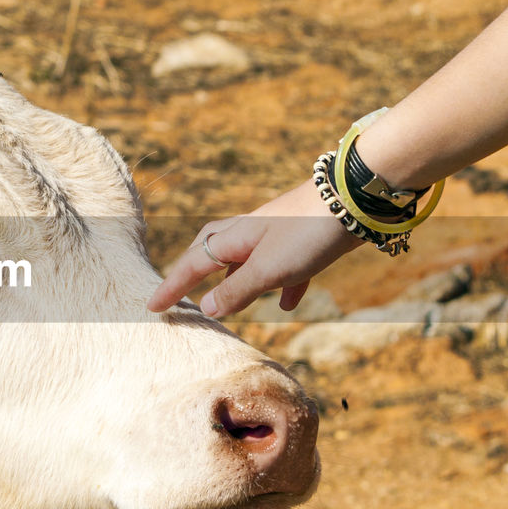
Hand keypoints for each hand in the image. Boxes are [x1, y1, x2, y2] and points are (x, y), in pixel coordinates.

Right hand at [147, 179, 362, 316]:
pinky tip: (288, 303)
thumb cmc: (308, 234)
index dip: (172, 286)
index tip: (152, 306)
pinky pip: (283, 265)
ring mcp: (277, 233)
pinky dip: (279, 285)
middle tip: (179, 289)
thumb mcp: (268, 269)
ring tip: (229, 302)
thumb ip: (237, 290)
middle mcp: (251, 232)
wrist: (356, 200)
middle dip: (194, 270)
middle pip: (211, 249)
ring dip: (234, 279)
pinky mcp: (303, 238)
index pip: (193, 264)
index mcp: (235, 238)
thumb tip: (206, 308)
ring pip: (246, 258)